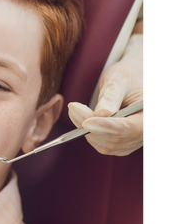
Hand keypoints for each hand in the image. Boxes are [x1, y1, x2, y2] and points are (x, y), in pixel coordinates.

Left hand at [68, 36, 145, 155]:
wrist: (131, 82)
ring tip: (76, 110)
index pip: (130, 128)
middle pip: (116, 138)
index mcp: (149, 115)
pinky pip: (104, 146)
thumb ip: (111, 97)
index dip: (107, 126)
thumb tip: (101, 114)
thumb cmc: (127, 77)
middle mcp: (145, 132)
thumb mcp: (119, 80)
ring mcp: (135, 141)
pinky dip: (90, 134)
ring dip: (86, 130)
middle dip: (91, 126)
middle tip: (73, 107)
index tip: (85, 122)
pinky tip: (83, 119)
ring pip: (107, 145)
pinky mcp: (124, 145)